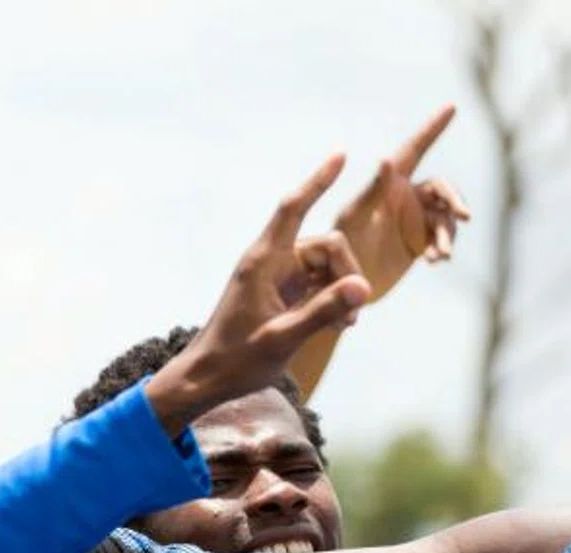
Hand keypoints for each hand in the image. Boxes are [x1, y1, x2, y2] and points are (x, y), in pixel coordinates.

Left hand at [145, 155, 372, 429]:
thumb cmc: (236, 361)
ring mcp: (276, 278)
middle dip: (347, 271)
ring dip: (341, 290)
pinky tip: (337, 326)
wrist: (207, 379)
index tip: (340, 154)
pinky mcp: (281, 294)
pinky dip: (331, 299)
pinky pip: (318, 283)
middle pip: (325, 245)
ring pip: (326, 265)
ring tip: (344, 326)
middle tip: (354, 314)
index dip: (317, 181)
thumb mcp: (283, 339)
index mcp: (262, 263)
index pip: (293, 209)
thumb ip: (323, 311)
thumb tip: (363, 287)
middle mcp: (270, 263)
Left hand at [334, 106, 471, 302]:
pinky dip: (443, 247)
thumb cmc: (335, 250)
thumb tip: (386, 159)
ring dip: (447, 232)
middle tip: (463, 216)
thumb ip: (372, 192)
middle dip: (453, 199)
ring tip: (441, 255)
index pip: (412, 150)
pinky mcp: (416, 244)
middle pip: (440, 188)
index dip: (432, 128)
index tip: (452, 105)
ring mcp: (411, 221)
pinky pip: (442, 238)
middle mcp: (401, 198)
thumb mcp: (352, 220)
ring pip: (445, 216)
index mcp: (385, 185)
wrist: (331, 294)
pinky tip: (436, 261)